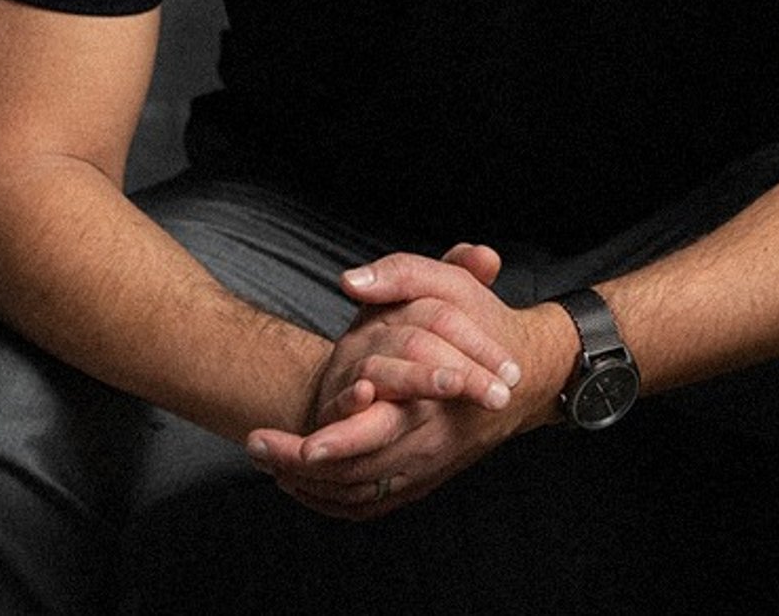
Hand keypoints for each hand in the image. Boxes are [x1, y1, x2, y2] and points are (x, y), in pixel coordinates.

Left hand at [246, 244, 564, 519]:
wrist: (522, 375)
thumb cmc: (481, 323)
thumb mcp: (446, 286)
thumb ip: (400, 275)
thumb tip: (350, 280)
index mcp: (432, 401)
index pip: (373, 431)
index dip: (332, 440)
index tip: (294, 439)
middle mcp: (428, 444)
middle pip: (355, 471)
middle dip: (300, 462)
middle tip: (256, 446)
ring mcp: (423, 467)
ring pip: (356, 491)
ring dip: (307, 483)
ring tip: (263, 457)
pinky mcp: (419, 479)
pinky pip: (367, 502)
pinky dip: (329, 499)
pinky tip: (294, 480)